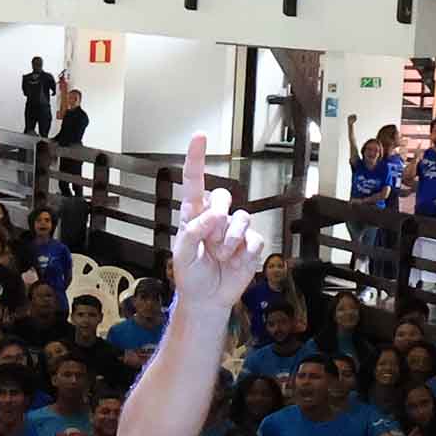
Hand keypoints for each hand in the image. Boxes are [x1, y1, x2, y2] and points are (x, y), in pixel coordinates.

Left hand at [166, 136, 267, 304]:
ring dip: (229, 241)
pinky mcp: (250, 243)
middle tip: (209, 241)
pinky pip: (254, 238)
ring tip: (220, 256)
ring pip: (241, 217)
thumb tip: (213, 215)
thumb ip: (193, 231)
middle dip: (218, 217)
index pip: (195, 183)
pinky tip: (235, 261)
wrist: (207, 299)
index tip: (199, 136)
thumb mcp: (181, 255)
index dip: (196, 159)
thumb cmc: (190, 275)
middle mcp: (215, 218)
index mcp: (194, 216)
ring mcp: (234, 229)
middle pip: (224, 195)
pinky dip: (244, 252)